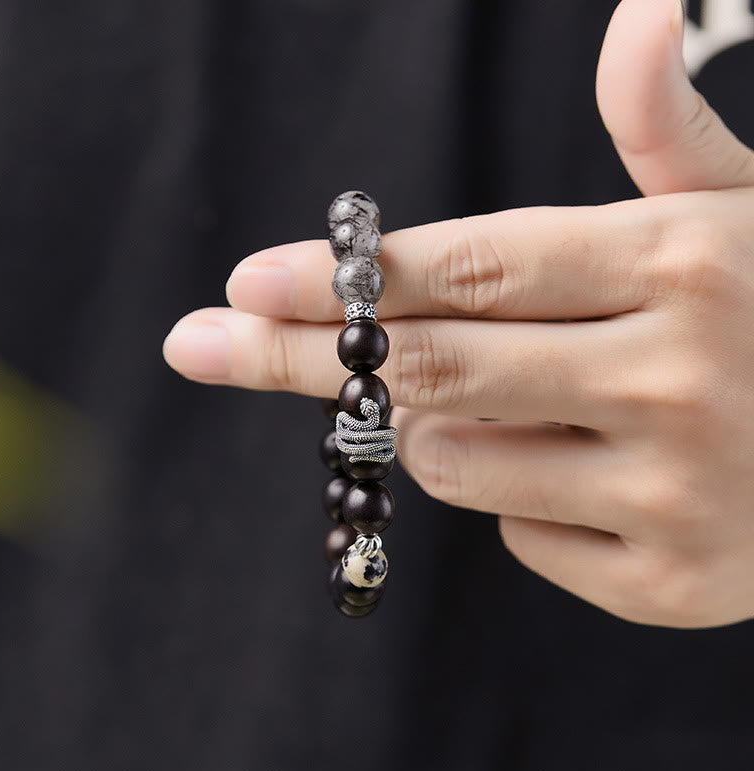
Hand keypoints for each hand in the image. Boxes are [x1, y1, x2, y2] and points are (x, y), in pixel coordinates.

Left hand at [163, 0, 753, 627]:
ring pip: (458, 460)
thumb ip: (670, 136)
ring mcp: (674, 490)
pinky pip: (523, 535)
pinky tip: (589, 470)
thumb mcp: (747, 216)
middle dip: (300, 356)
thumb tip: (636, 15)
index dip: (343, 277)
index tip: (246, 283)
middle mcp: (674, 376)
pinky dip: (520, 498)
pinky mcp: (669, 581)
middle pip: (427, 366)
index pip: (466, 268)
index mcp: (680, 265)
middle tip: (204, 341)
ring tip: (516, 399)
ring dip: (440, 427)